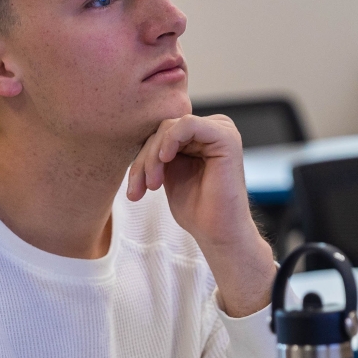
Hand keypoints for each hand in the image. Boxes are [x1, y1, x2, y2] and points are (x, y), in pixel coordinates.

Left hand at [126, 115, 274, 316]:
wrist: (217, 233)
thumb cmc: (195, 209)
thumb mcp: (166, 174)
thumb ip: (156, 152)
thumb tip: (131, 134)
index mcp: (198, 136)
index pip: (159, 133)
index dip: (141, 159)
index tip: (133, 191)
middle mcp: (211, 128)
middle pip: (161, 129)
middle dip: (144, 160)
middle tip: (138, 190)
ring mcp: (221, 130)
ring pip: (169, 128)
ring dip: (152, 157)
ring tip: (152, 185)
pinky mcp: (226, 137)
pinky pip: (187, 124)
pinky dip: (170, 141)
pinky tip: (165, 160)